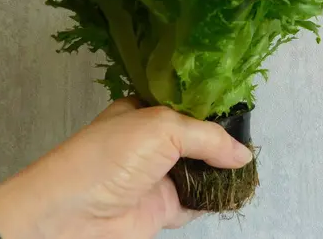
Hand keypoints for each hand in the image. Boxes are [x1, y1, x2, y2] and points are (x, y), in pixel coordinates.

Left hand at [0, 97, 252, 238]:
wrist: (72, 217)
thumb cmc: (106, 159)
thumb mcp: (162, 128)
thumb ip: (208, 138)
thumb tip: (242, 154)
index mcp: (147, 112)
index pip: (190, 105)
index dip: (215, 109)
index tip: (243, 113)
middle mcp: (154, 142)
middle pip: (199, 139)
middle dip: (223, 142)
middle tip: (250, 142)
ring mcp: (159, 175)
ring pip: (202, 170)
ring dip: (222, 172)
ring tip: (249, 168)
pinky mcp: (163, 207)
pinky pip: (198, 202)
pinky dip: (215, 199)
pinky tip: (233, 192)